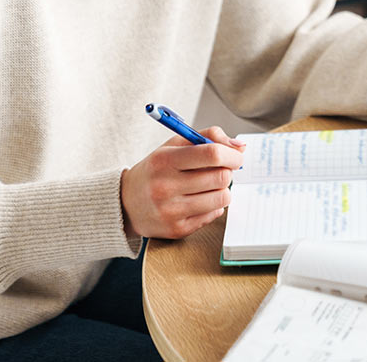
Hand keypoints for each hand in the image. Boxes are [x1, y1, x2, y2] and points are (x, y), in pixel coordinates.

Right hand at [120, 126, 245, 238]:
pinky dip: (214, 206)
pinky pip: (214, 215)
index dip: (232, 155)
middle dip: (228, 171)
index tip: (236, 157)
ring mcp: (171, 211)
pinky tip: (199, 200)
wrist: (126, 203)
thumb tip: (240, 146)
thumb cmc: (156, 170)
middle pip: (221, 177)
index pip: (212, 154)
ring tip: (209, 185)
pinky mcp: (178, 230)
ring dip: (222, 189)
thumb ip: (208, 137)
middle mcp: (165, 187)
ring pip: (222, 198)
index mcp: (165, 161)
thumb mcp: (174, 145)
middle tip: (220, 170)